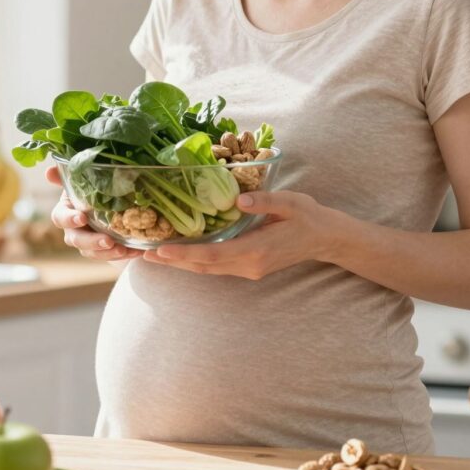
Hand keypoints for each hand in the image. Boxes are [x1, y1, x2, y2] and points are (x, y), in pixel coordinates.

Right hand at [45, 165, 144, 260]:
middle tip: (108, 241)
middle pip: (76, 240)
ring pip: (92, 252)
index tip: (82, 218)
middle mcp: (73, 230)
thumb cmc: (92, 190)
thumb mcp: (83, 181)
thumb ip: (69, 176)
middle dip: (92, 242)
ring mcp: (86, 243)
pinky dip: (123, 254)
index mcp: (65, 211)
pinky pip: (110, 256)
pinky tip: (136, 251)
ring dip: (108, 253)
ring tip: (123, 250)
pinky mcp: (102, 251)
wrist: (107, 204)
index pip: (60, 217)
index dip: (69, 219)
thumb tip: (49, 171)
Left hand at [142, 190, 342, 279]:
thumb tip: (237, 200)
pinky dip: (196, 261)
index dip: (183, 254)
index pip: (211, 255)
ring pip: (207, 269)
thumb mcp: (290, 203)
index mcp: (256, 251)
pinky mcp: (250, 267)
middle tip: (142, 254)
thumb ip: (264, 201)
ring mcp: (249, 269)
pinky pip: (216, 267)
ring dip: (181, 263)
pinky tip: (182, 253)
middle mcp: (248, 265)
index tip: (159, 250)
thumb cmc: (308, 217)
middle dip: (172, 261)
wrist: (326, 238)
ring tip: (153, 255)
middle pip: (203, 267)